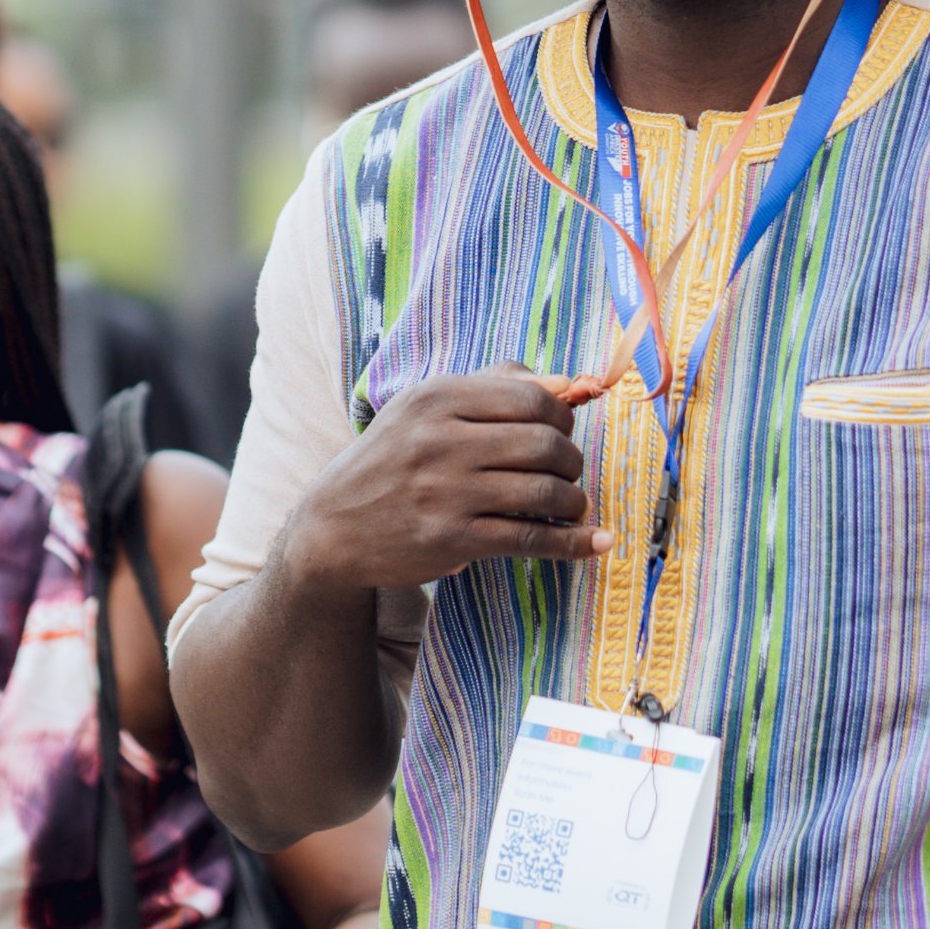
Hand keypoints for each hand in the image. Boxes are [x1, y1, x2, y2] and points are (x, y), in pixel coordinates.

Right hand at [278, 367, 609, 594]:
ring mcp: (446, 492)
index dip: (563, 418)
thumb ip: (495, 387)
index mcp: (438, 397)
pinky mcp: (452, 539)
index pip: (532, 398)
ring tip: (570, 506)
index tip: (562, 434)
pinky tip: (596, 542)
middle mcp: (440, 440)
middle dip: (571, 461)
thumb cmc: (392, 460)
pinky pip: (530, 538)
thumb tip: (571, 385)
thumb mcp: (427, 409)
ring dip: (573, 501)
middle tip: (567, 473)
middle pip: (545, 444)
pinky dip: (572, 542)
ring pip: (544, 491)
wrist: (333, 527)